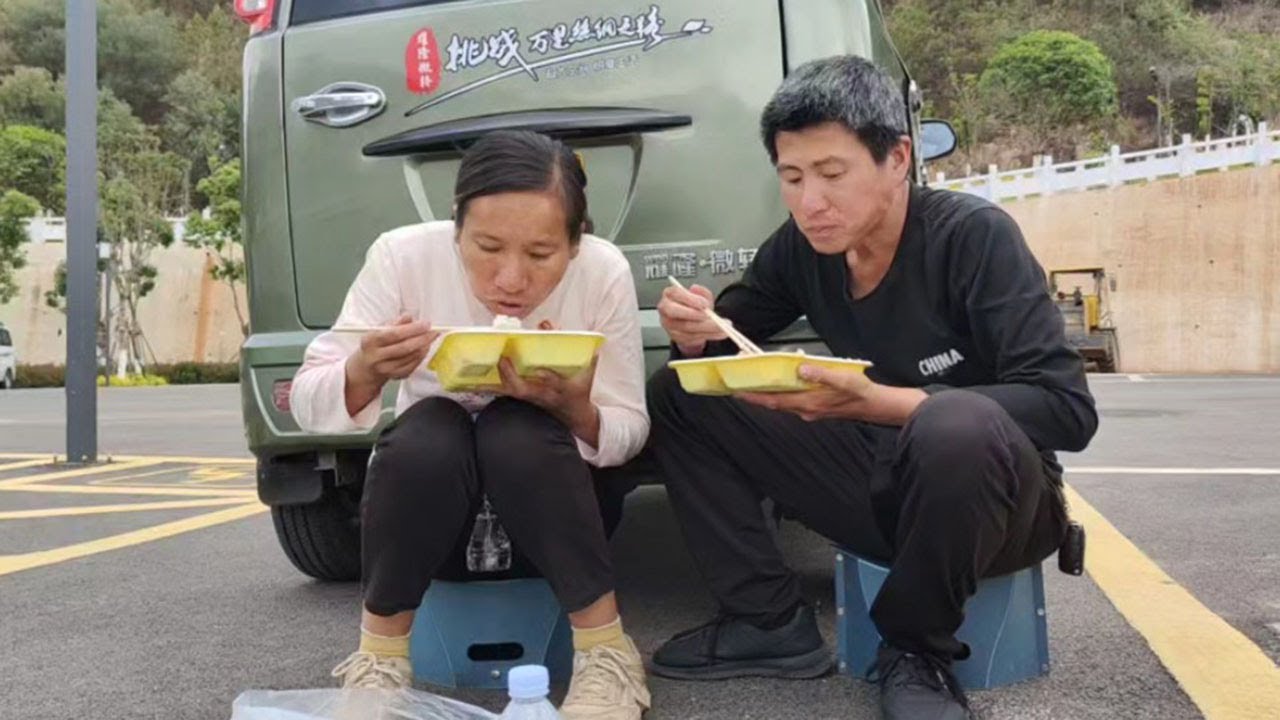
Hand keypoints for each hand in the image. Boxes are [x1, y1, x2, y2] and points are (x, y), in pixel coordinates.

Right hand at [346, 314, 438, 386]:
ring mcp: (385, 369)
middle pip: (404, 348)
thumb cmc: (374, 344)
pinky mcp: (394, 376)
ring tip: (431, 338)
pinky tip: (425, 349)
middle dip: (422, 338)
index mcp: (370, 341)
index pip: (393, 334)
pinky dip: (421, 357)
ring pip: (410, 358)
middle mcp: (376, 357)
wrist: (365, 367)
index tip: (425, 324)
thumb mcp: (379, 330)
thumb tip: (408, 317)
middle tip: (434, 331)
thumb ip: (395, 323)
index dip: (412, 329)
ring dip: (424, 347)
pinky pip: (412, 366)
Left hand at [496, 354, 600, 445]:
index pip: (555, 384)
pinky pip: (508, 392)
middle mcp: (545, 397)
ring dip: (499, 380)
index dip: (548, 377)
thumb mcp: (588, 377)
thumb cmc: (580, 393)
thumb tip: (592, 344)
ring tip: (489, 364)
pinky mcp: (525, 399)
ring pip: (513, 393)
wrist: (574, 417)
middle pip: (525, 391)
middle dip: (512, 377)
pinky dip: (495, 384)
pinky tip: (481, 376)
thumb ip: (590, 358)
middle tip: (503, 359)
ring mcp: (534, 400)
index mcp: (563, 390)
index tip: (540, 369)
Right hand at [656, 283, 726, 356]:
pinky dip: (709, 335)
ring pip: (687, 327)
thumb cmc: (693, 306)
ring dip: (707, 327)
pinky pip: (693, 337)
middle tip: (709, 316)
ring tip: (723, 326)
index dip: (690, 299)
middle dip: (694, 314)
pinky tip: (719, 333)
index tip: (704, 304)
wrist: (690, 322)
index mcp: (670, 294)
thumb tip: (696, 289)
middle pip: (675, 312)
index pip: (676, 293)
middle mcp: (666, 310)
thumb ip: (701, 292)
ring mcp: (670, 325)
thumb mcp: (700, 296)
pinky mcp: (677, 337)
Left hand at [737, 363, 925, 424]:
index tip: (737, 392)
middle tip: (737, 384)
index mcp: (809, 403)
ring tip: (754, 381)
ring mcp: (810, 409)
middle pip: (773, 402)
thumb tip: (801, 368)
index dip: (754, 397)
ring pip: (782, 401)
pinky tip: (783, 381)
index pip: (774, 400)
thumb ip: (821, 374)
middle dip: (755, 394)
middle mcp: (805, 409)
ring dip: (767, 393)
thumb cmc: (861, 392)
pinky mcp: (815, 406)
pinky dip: (783, 392)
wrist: (876, 406)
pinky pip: (793, 400)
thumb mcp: (843, 379)